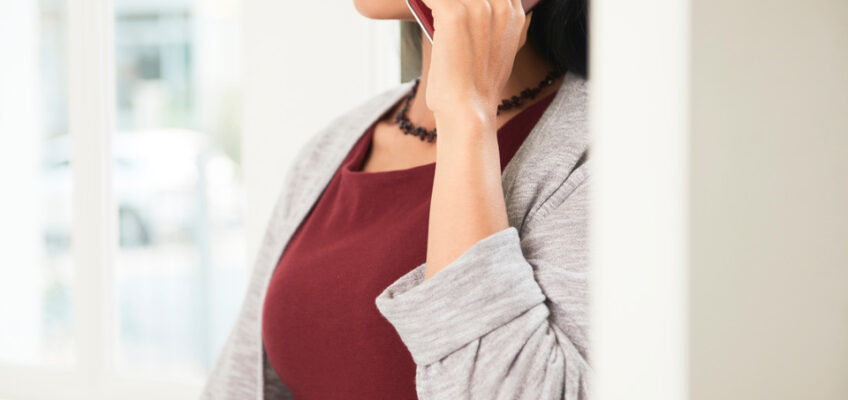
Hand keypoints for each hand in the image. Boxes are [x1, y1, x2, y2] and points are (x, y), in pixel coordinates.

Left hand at [420, 0, 528, 129]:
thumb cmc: (474, 87)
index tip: (453, 3)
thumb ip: (491, 25)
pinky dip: (419, 0)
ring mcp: (478, 7)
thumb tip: (464, 8)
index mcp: (514, 13)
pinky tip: (415, 4)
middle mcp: (500, 5)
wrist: (469, 112)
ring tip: (425, 5)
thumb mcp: (496, 52)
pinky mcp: (454, 13)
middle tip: (438, 6)